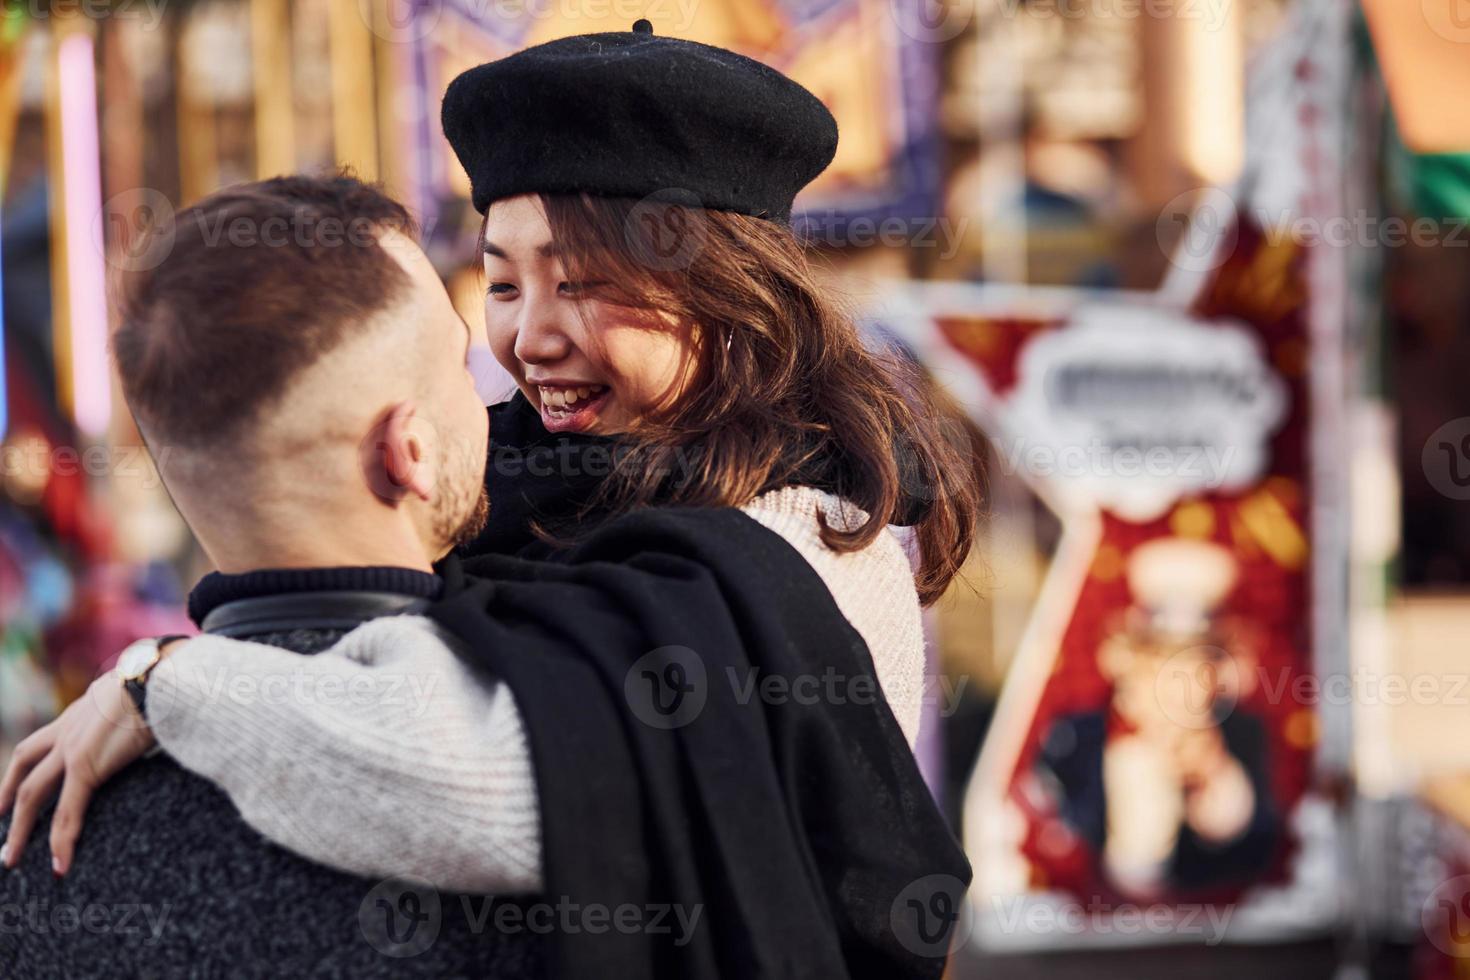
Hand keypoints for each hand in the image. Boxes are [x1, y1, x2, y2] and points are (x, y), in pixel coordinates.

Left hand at [0, 666, 158, 874]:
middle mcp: (68, 728)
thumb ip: (136, 708)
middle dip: (7, 797)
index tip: (16, 786)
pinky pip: (67, 811)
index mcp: (80, 711)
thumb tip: (157, 712)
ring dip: (20, 829)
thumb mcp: (139, 693)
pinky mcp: (86, 766)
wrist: (158, 676)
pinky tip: (60, 865)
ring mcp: (72, 748)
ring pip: (32, 794)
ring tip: (12, 859)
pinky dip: (61, 841)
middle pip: (24, 765)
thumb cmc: (164, 681)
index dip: (25, 766)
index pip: (42, 741)